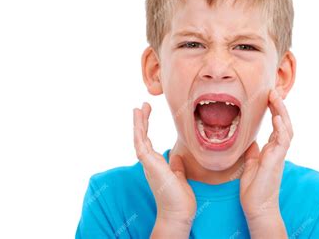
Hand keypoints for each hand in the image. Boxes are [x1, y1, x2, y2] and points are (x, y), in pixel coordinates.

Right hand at [133, 102, 196, 228]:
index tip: (146, 113)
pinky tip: (139, 122)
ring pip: (139, 139)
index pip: (148, 142)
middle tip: (143, 105)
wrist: (177, 214)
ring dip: (139, 123)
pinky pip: (141, 146)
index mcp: (156, 164)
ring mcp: (148, 164)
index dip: (146, 127)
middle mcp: (149, 162)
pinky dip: (139, 133)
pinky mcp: (150, 165)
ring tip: (139, 108)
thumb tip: (176, 157)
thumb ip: (176, 166)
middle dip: (141, 121)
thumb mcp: (179, 177)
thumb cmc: (179, 199)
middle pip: (141, 137)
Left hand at [239, 89, 292, 232]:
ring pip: (285, 128)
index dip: (273, 110)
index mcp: (271, 149)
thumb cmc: (253, 188)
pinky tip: (277, 117)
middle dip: (279, 106)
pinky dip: (281, 128)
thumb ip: (252, 150)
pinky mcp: (276, 161)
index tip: (268, 96)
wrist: (257, 207)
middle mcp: (277, 149)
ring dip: (281, 112)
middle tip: (272, 90)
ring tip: (275, 97)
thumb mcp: (250, 163)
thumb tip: (250, 138)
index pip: (276, 125)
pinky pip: (282, 141)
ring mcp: (279, 154)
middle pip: (283, 122)